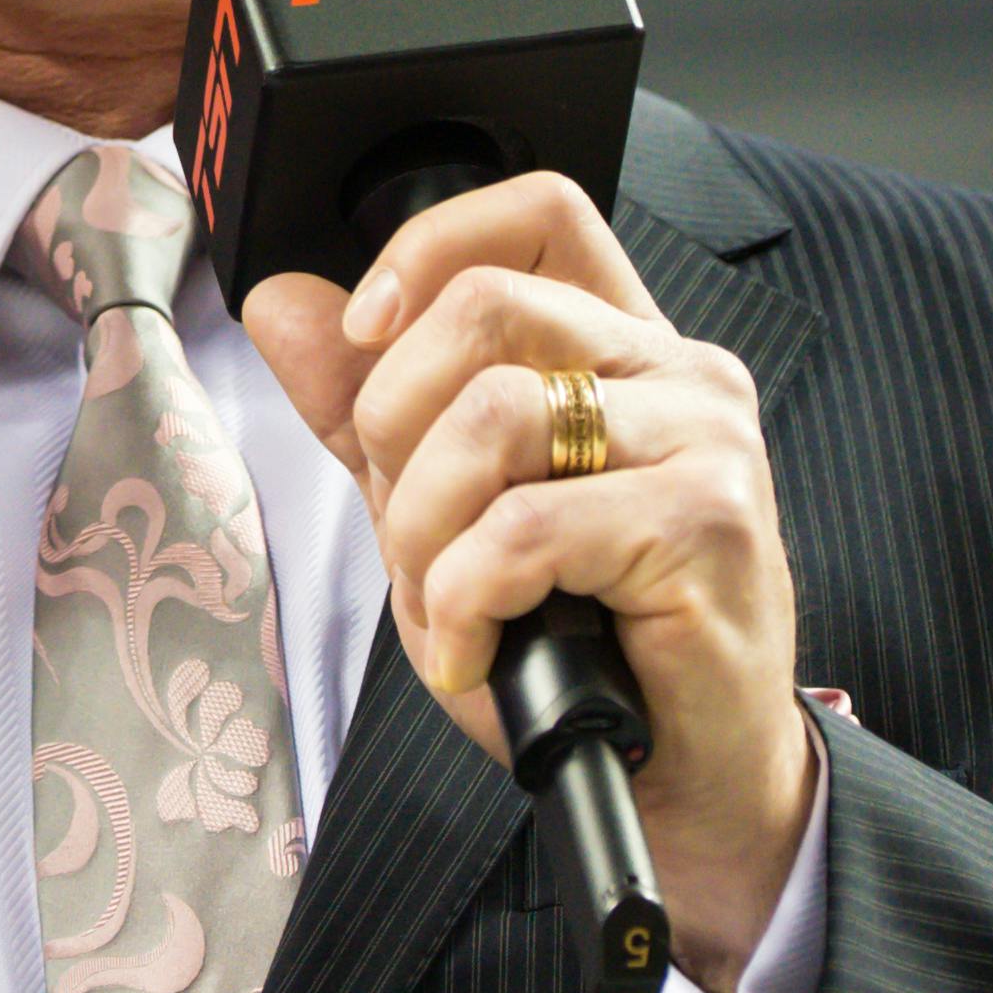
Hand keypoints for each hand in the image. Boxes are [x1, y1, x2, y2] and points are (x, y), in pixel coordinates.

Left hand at [240, 171, 810, 992]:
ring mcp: (706, 441)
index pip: (536, 215)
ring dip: (426, 528)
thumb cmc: (576, 643)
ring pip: (497, 414)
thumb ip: (365, 405)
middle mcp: (676, 372)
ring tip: (443, 603)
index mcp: (620, 346)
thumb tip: (282, 299)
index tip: (363, 334)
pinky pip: (528, 526)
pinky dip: (467, 596)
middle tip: (407, 526)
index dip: (429, 251)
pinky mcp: (711, 524)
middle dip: (396, 421)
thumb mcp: (443, 510)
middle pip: (489, 307)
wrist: (679, 777)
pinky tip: (475, 648)